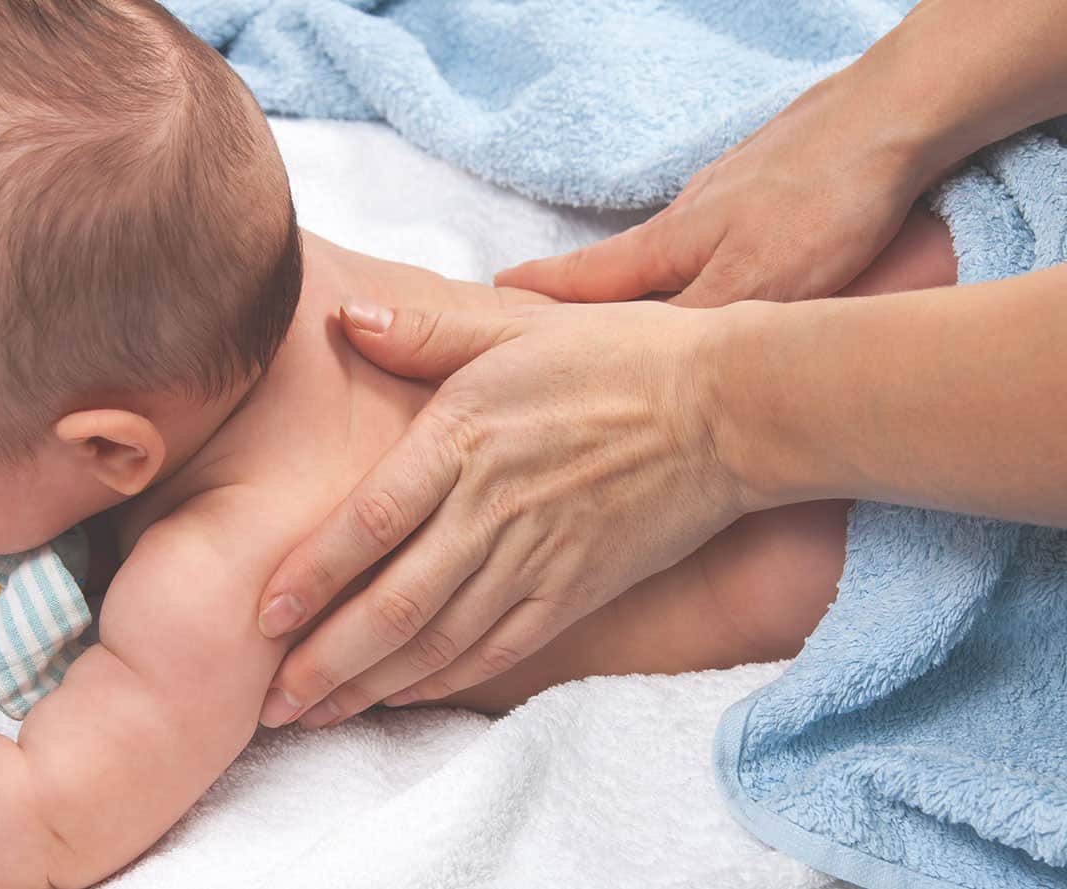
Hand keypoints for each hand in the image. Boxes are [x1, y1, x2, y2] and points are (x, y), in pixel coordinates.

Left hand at [257, 299, 744, 726]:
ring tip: (317, 716)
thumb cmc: (616, 356)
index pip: (369, 522)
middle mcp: (491, 511)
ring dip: (371, 684)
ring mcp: (536, 560)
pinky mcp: (575, 591)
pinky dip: (444, 681)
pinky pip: (498, 650)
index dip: (311, 576)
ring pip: (438, 641)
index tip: (262, 617)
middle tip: (270, 703)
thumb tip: (349, 318)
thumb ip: (427, 327)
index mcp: (464, 440)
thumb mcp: (517, 323)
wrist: (729, 408)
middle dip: (325, 661)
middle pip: (393, 604)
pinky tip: (402, 698)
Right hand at [497, 72, 938, 306]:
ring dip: (636, 290)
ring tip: (622, 322)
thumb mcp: (754, 286)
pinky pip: (710, 244)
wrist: (889, 122)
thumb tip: (633, 371)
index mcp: (666, 246)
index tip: (489, 302)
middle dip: (577, 300)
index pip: (582, 281)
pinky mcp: (767, 194)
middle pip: (615, 270)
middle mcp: (684, 222)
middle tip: (540, 324)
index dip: (535, 297)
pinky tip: (712, 278)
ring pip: (666, 259)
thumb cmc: (819, 203)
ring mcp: (725, 203)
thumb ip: (693, 329)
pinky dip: (691, 269)